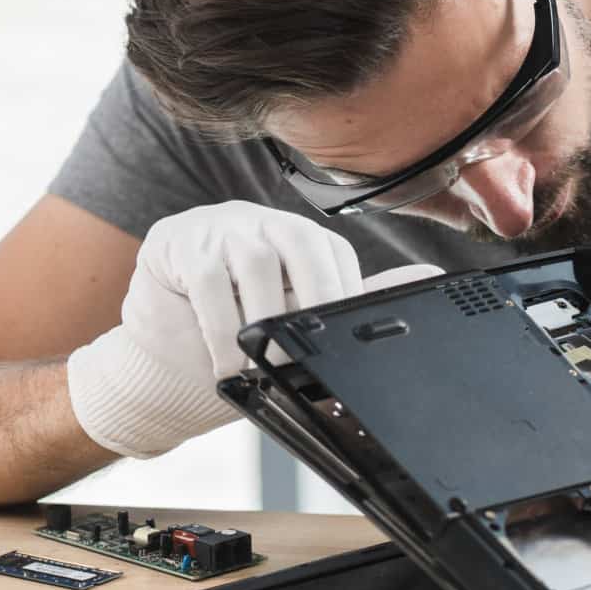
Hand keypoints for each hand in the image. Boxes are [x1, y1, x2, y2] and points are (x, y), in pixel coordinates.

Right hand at [67, 200, 441, 457]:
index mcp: (299, 238)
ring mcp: (218, 225)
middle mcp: (263, 220)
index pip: (335, 255)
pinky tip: (222, 362)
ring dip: (260, 321)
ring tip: (256, 366)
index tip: (334, 348)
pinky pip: (205, 277)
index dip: (339, 299)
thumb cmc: (234, 344)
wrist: (161, 368)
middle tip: (299, 357)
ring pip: (255, 261)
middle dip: (311, 302)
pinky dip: (218, 325)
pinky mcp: (175, 239)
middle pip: (302, 245)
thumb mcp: (296, 327)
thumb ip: (353, 299)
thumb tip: (429, 277)